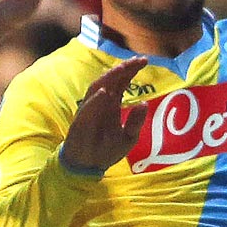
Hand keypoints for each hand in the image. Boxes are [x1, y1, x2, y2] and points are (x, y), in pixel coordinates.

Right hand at [60, 56, 147, 174]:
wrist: (89, 165)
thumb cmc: (107, 150)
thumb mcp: (129, 137)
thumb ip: (136, 121)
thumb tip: (144, 103)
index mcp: (112, 103)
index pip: (122, 81)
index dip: (132, 70)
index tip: (144, 60)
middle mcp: (101, 102)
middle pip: (112, 80)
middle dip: (124, 69)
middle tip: (138, 60)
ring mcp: (90, 109)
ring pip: (98, 87)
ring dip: (109, 78)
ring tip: (122, 68)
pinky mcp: (81, 121)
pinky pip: (88, 108)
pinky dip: (95, 99)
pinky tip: (104, 92)